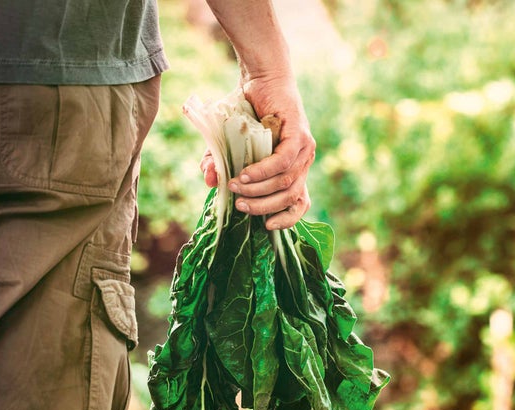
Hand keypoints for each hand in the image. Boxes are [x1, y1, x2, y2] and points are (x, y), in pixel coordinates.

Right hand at [200, 73, 314, 229]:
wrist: (260, 77)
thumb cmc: (246, 109)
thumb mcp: (228, 142)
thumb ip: (219, 162)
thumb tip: (208, 180)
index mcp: (294, 168)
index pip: (300, 203)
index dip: (287, 219)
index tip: (266, 227)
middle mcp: (304, 161)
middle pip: (291, 197)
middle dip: (264, 207)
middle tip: (239, 205)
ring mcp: (305, 148)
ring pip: (287, 181)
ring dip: (260, 189)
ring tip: (236, 187)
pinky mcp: (300, 134)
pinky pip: (284, 161)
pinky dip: (264, 171)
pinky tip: (246, 174)